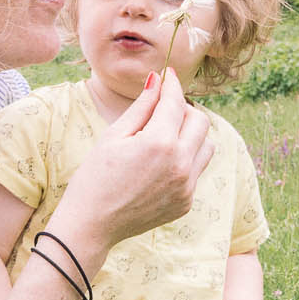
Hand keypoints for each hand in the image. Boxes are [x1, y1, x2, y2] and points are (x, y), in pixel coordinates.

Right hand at [51, 69, 213, 254]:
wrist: (91, 225)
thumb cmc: (95, 177)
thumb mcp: (114, 136)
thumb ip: (141, 107)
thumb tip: (157, 81)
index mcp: (159, 143)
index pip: (176, 103)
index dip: (172, 85)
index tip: (168, 75)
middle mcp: (180, 164)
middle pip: (200, 121)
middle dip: (184, 109)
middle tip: (163, 110)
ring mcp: (186, 186)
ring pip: (207, 145)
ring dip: (190, 135)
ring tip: (164, 137)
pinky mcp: (186, 202)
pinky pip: (197, 170)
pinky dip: (185, 159)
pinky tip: (159, 164)